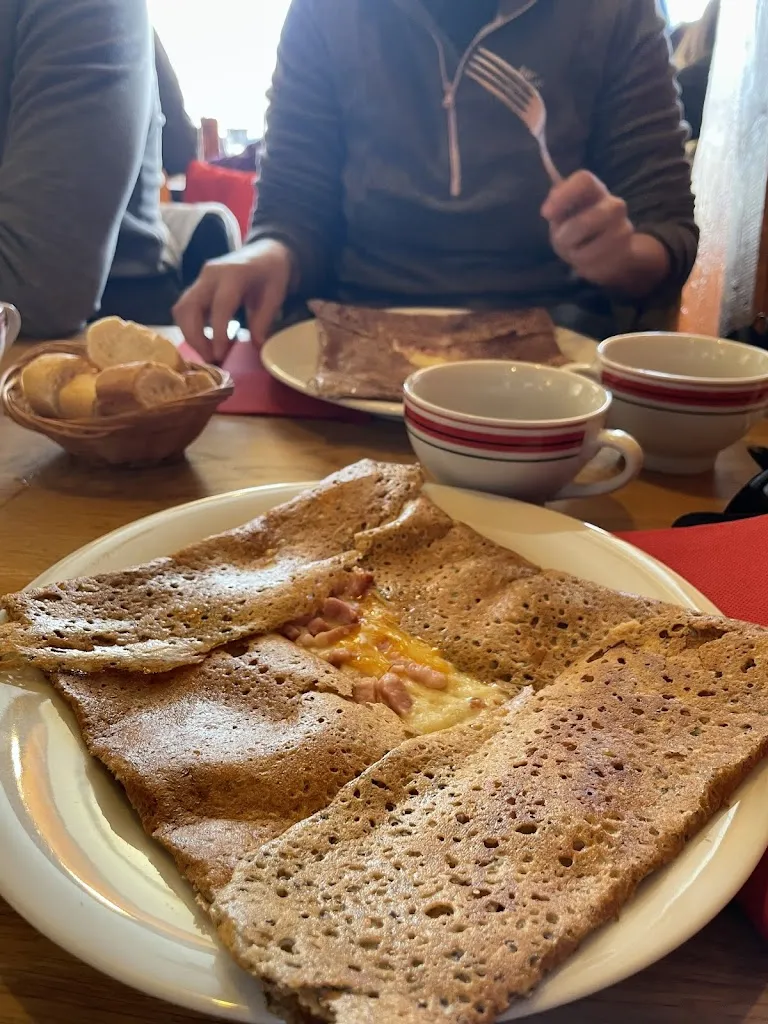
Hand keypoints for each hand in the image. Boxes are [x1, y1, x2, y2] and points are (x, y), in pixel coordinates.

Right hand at [173, 238, 294, 362]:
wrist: (265, 252)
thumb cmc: (271, 273)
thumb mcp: (275, 295)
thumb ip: (263, 319)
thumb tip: (255, 346)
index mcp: (233, 273)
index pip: (220, 305)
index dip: (218, 333)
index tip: (219, 356)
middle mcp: (210, 274)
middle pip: (189, 307)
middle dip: (195, 338)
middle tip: (211, 360)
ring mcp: (200, 279)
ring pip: (181, 309)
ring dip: (190, 335)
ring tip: (208, 355)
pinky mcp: (196, 287)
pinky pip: (184, 309)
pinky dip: (190, 328)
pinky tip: (207, 342)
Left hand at [541, 171, 669, 297]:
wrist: (602, 251)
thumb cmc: (574, 228)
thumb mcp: (560, 216)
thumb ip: (555, 208)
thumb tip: (549, 211)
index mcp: (594, 190)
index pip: (584, 180)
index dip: (564, 195)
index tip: (546, 214)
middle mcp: (614, 205)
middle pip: (592, 218)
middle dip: (570, 233)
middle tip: (560, 239)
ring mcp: (624, 229)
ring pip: (591, 249)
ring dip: (575, 253)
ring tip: (576, 250)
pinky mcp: (625, 252)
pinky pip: (596, 265)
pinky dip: (584, 266)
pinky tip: (587, 259)